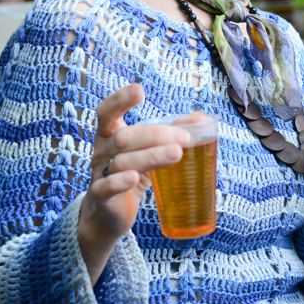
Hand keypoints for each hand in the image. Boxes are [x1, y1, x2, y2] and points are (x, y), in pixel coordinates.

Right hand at [78, 84, 190, 248]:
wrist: (108, 214)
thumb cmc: (132, 173)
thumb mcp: (150, 150)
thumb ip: (173, 133)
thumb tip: (203, 120)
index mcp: (110, 134)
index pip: (107, 112)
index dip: (119, 100)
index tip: (139, 90)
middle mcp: (102, 151)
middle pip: (123, 137)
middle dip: (155, 135)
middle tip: (185, 138)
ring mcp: (100, 173)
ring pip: (122, 161)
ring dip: (151, 156)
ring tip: (176, 153)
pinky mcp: (101, 197)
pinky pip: (106, 187)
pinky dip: (120, 181)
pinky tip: (134, 178)